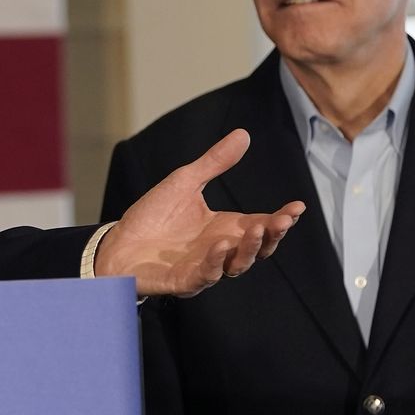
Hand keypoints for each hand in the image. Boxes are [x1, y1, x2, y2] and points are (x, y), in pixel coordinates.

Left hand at [95, 129, 305, 296]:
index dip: (280, 219)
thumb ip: (215, 163)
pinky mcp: (184, 281)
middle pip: (256, 249)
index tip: (297, 206)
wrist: (117, 243)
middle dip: (272, 236)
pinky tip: (221, 245)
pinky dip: (216, 263)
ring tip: (257, 228)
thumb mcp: (185, 182)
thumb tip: (243, 134)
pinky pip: (206, 276)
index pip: (261, 225)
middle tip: (283, 221)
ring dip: (249, 249)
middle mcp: (220, 250)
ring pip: (237, 265)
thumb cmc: (152, 216)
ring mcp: (204, 267)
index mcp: (224, 228)